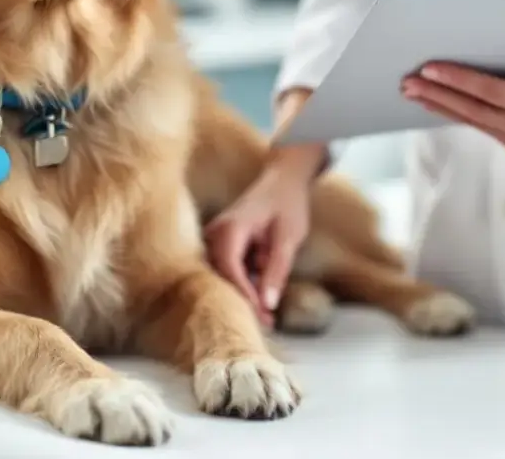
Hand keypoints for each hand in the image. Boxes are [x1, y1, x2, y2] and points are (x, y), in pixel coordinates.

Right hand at [203, 149, 316, 327]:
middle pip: (222, 275)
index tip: (263, 316)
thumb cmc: (288, 205)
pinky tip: (263, 297)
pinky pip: (228, 269)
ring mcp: (215, 237)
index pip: (230, 269)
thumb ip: (277, 271)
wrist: (283, 180)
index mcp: (231, 229)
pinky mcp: (221, 243)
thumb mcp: (289, 238)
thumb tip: (268, 305)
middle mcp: (216, 233)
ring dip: (244, 294)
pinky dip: (244, 283)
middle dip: (244, 300)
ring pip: (223, 275)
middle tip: (268, 323)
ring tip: (267, 317)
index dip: (244, 295)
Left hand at [400, 42, 504, 155]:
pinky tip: (431, 102)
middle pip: (472, 110)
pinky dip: (452, 112)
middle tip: (408, 81)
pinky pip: (477, 125)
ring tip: (410, 90)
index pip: (492, 92)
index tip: (432, 69)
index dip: (460, 81)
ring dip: (437, 105)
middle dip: (437, 94)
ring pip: (469, 120)